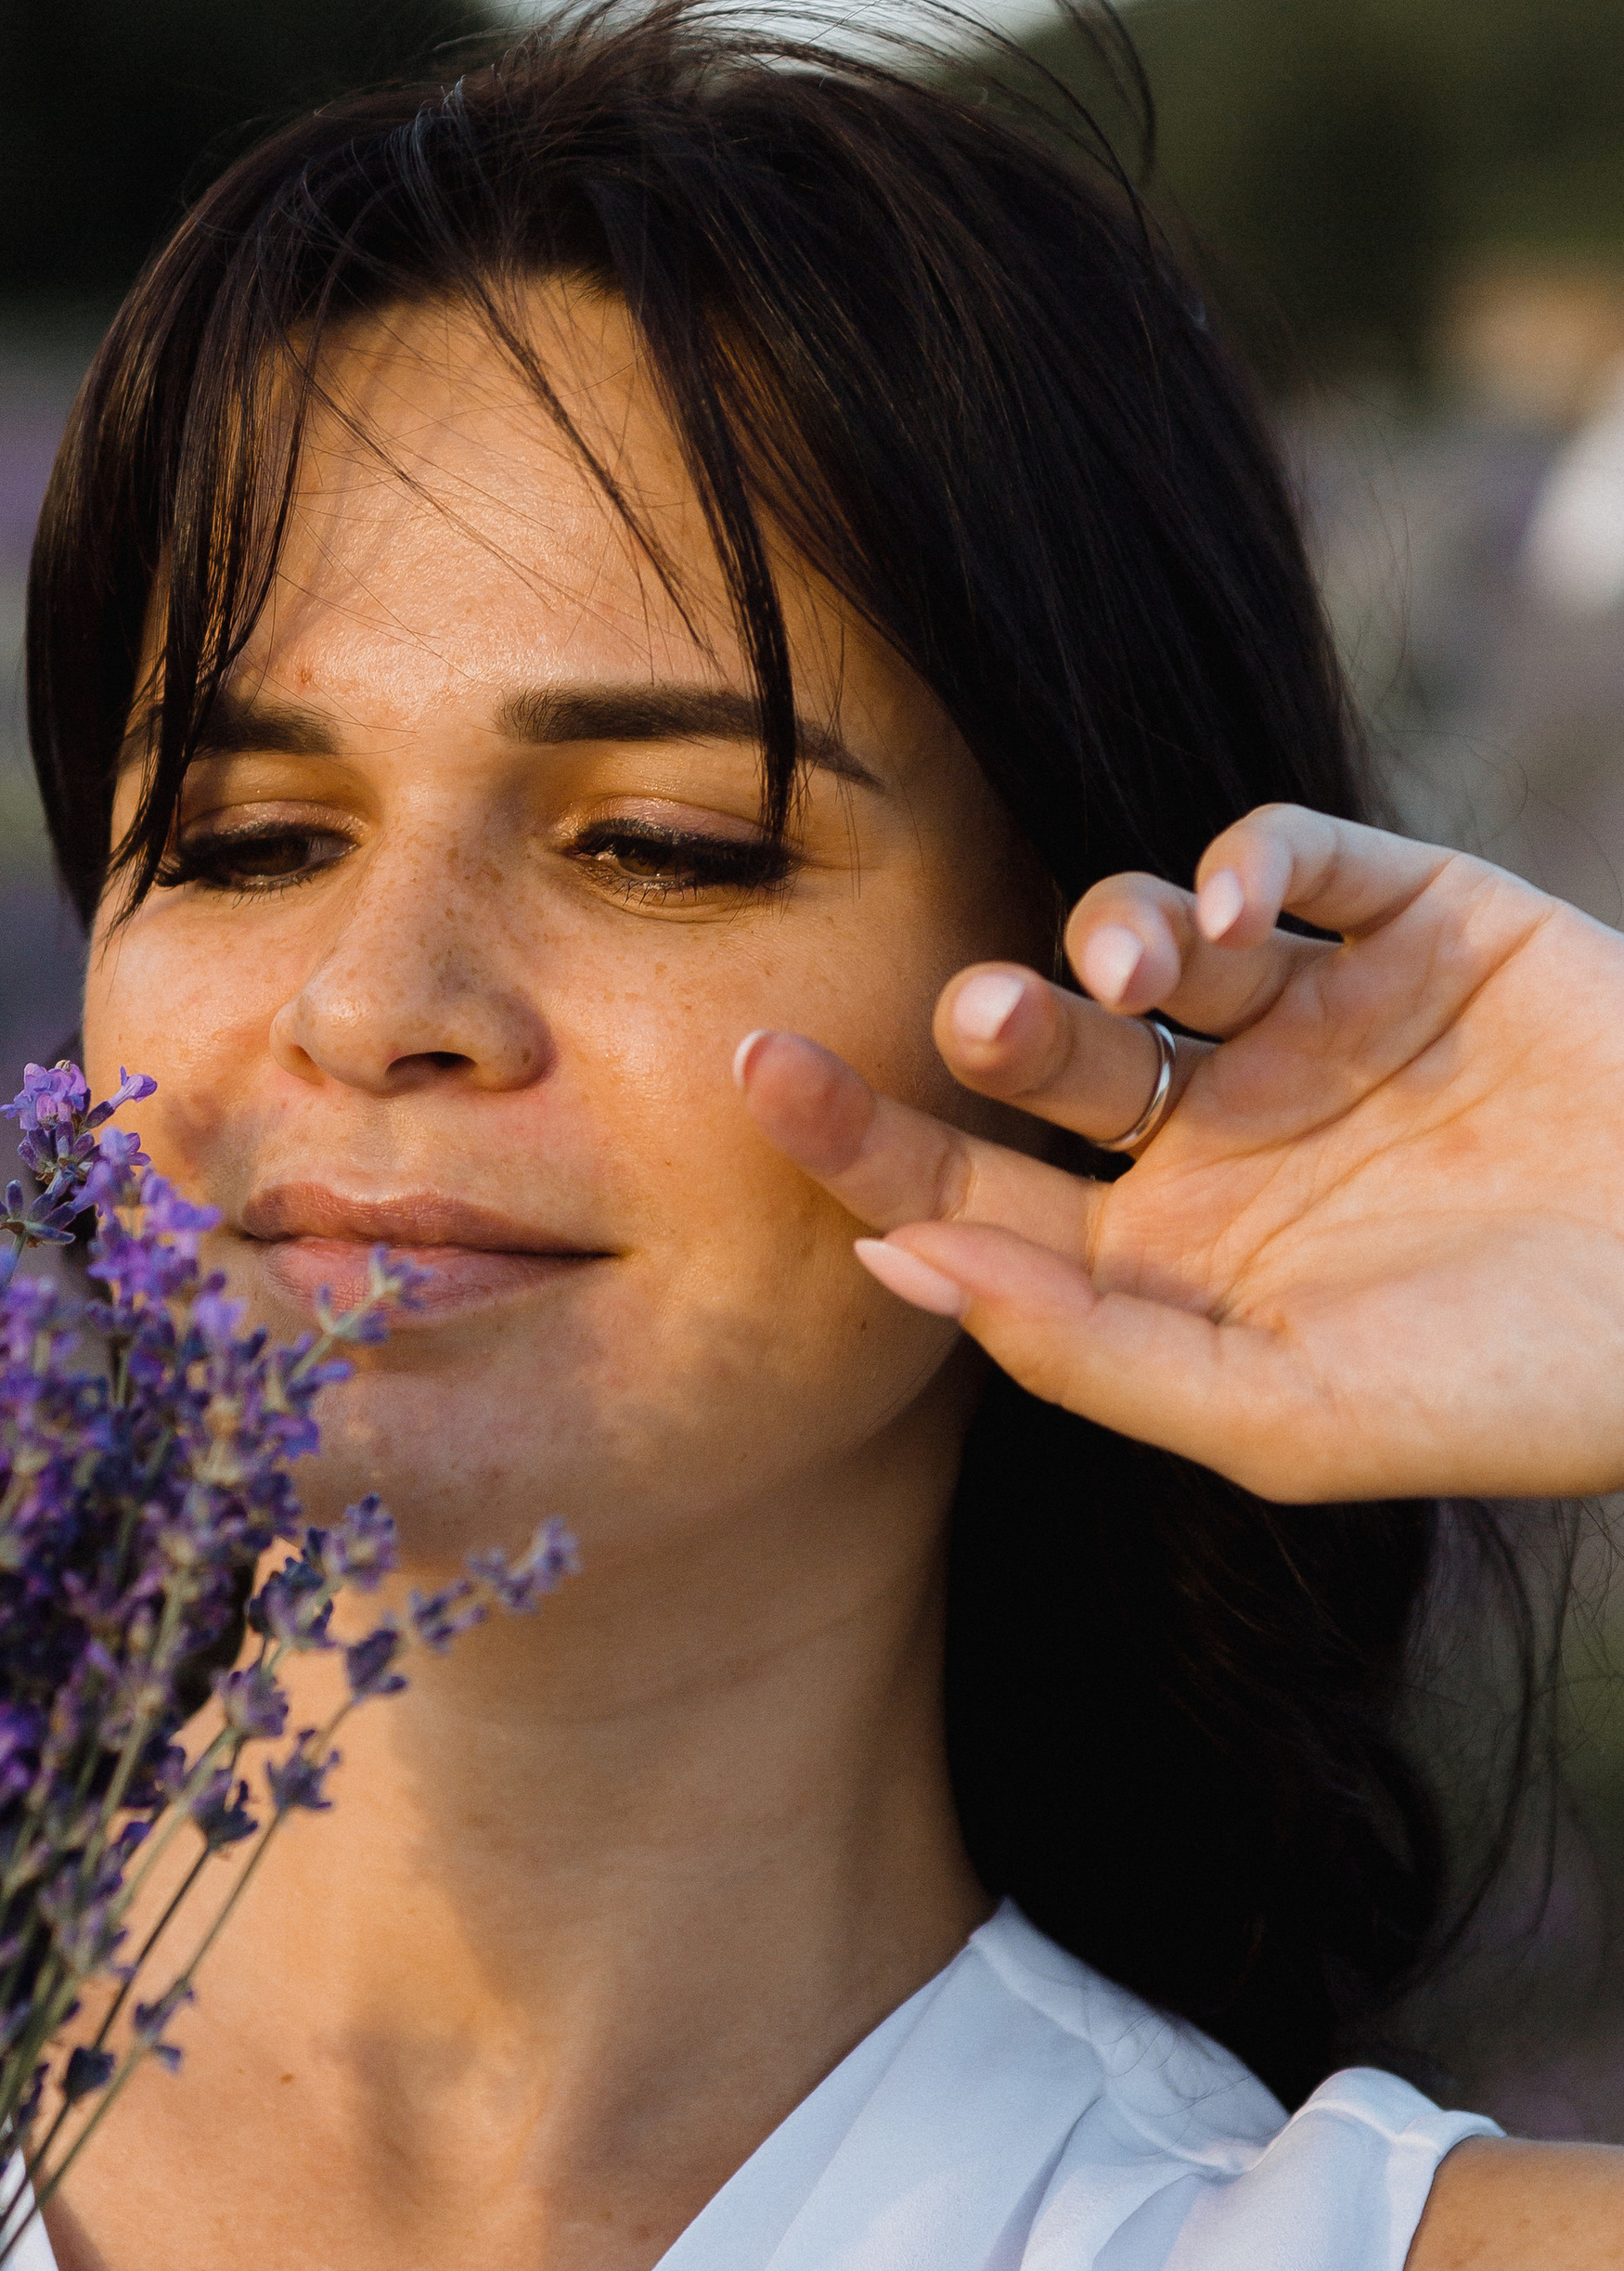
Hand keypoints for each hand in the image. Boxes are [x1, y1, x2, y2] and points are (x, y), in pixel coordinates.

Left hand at [737, 803, 1623, 1504]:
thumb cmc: (1513, 1392)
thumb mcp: (1284, 1414)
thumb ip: (1084, 1347)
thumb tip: (896, 1266)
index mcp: (1162, 1256)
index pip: (968, 1189)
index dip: (861, 1138)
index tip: (756, 1074)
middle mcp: (1218, 1128)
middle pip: (1043, 1055)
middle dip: (995, 1025)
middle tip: (987, 1017)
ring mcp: (1315, 1018)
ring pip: (1143, 936)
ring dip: (1101, 932)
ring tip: (1126, 972)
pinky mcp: (1419, 922)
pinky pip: (1287, 856)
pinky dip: (1235, 861)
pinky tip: (1221, 915)